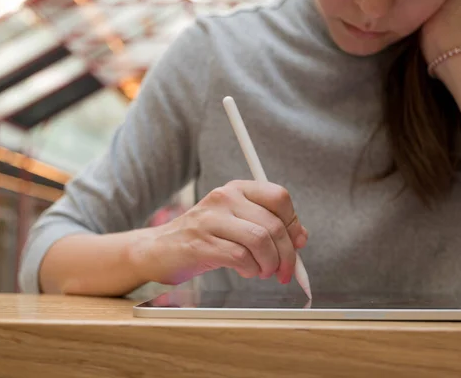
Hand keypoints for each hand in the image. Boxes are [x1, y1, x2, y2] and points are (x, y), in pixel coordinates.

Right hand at [140, 180, 307, 285]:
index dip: (294, 223)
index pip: (279, 197)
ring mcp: (210, 219)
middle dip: (287, 254)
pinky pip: (241, 257)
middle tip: (285, 271)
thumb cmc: (204, 237)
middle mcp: (224, 198)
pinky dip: (251, 270)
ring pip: (260, 240)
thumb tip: (301, 238)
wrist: (159, 249)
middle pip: (273, 224)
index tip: (296, 244)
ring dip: (270, 264)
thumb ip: (268, 226)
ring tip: (263, 271)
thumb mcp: (237, 224)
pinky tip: (246, 271)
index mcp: (236, 189)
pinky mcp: (201, 243)